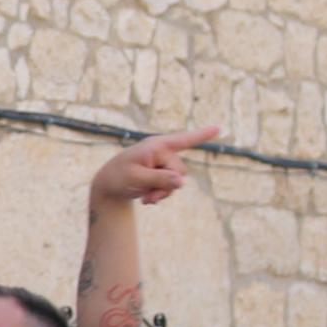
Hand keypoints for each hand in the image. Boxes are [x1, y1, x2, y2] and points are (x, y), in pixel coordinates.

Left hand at [89, 129, 211, 209]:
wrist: (107, 186)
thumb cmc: (118, 177)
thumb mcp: (137, 178)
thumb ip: (159, 178)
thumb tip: (182, 181)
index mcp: (156, 146)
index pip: (183, 140)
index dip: (202, 135)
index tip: (219, 127)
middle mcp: (162, 151)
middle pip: (180, 171)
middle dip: (167, 187)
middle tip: (147, 197)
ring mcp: (163, 162)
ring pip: (177, 181)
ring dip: (163, 193)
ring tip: (145, 198)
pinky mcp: (162, 173)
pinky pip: (172, 186)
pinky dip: (161, 194)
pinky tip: (147, 198)